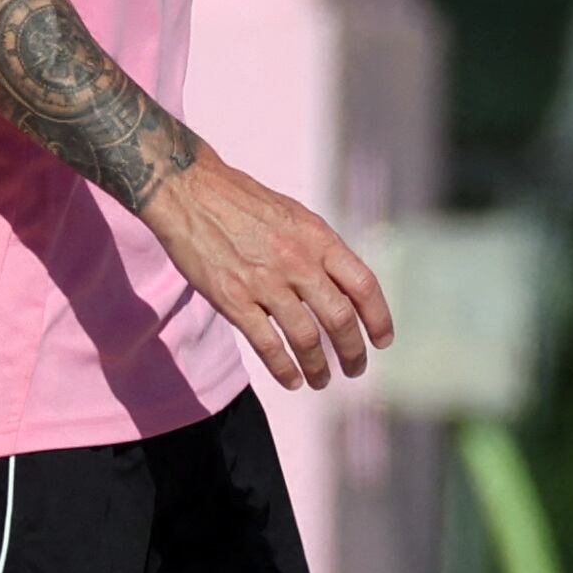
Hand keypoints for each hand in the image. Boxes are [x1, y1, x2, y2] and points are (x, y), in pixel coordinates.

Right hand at [137, 161, 396, 390]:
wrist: (190, 191)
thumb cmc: (244, 202)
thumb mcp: (296, 216)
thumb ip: (321, 250)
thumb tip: (344, 286)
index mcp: (319, 238)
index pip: (363, 286)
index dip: (379, 319)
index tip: (382, 341)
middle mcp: (298, 262)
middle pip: (340, 319)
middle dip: (353, 352)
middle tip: (355, 369)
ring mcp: (265, 282)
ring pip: (306, 338)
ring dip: (319, 367)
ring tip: (321, 380)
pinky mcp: (234, 300)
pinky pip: (268, 344)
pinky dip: (284, 368)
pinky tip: (292, 380)